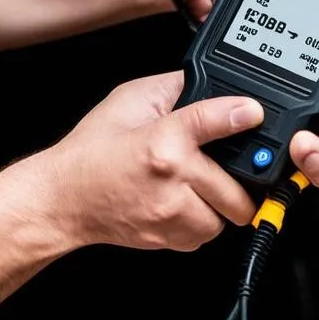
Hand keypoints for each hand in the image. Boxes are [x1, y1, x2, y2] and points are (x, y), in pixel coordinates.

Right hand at [44, 71, 259, 251]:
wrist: (64, 197)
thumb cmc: (92, 149)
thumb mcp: (130, 100)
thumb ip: (175, 87)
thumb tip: (212, 81)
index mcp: (162, 140)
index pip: (214, 121)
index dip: (241, 114)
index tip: (254, 112)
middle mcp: (171, 180)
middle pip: (238, 188)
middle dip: (239, 177)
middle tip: (223, 165)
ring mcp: (171, 215)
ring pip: (228, 216)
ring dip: (221, 202)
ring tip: (199, 185)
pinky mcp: (169, 239)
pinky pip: (206, 234)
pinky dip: (202, 219)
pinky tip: (182, 202)